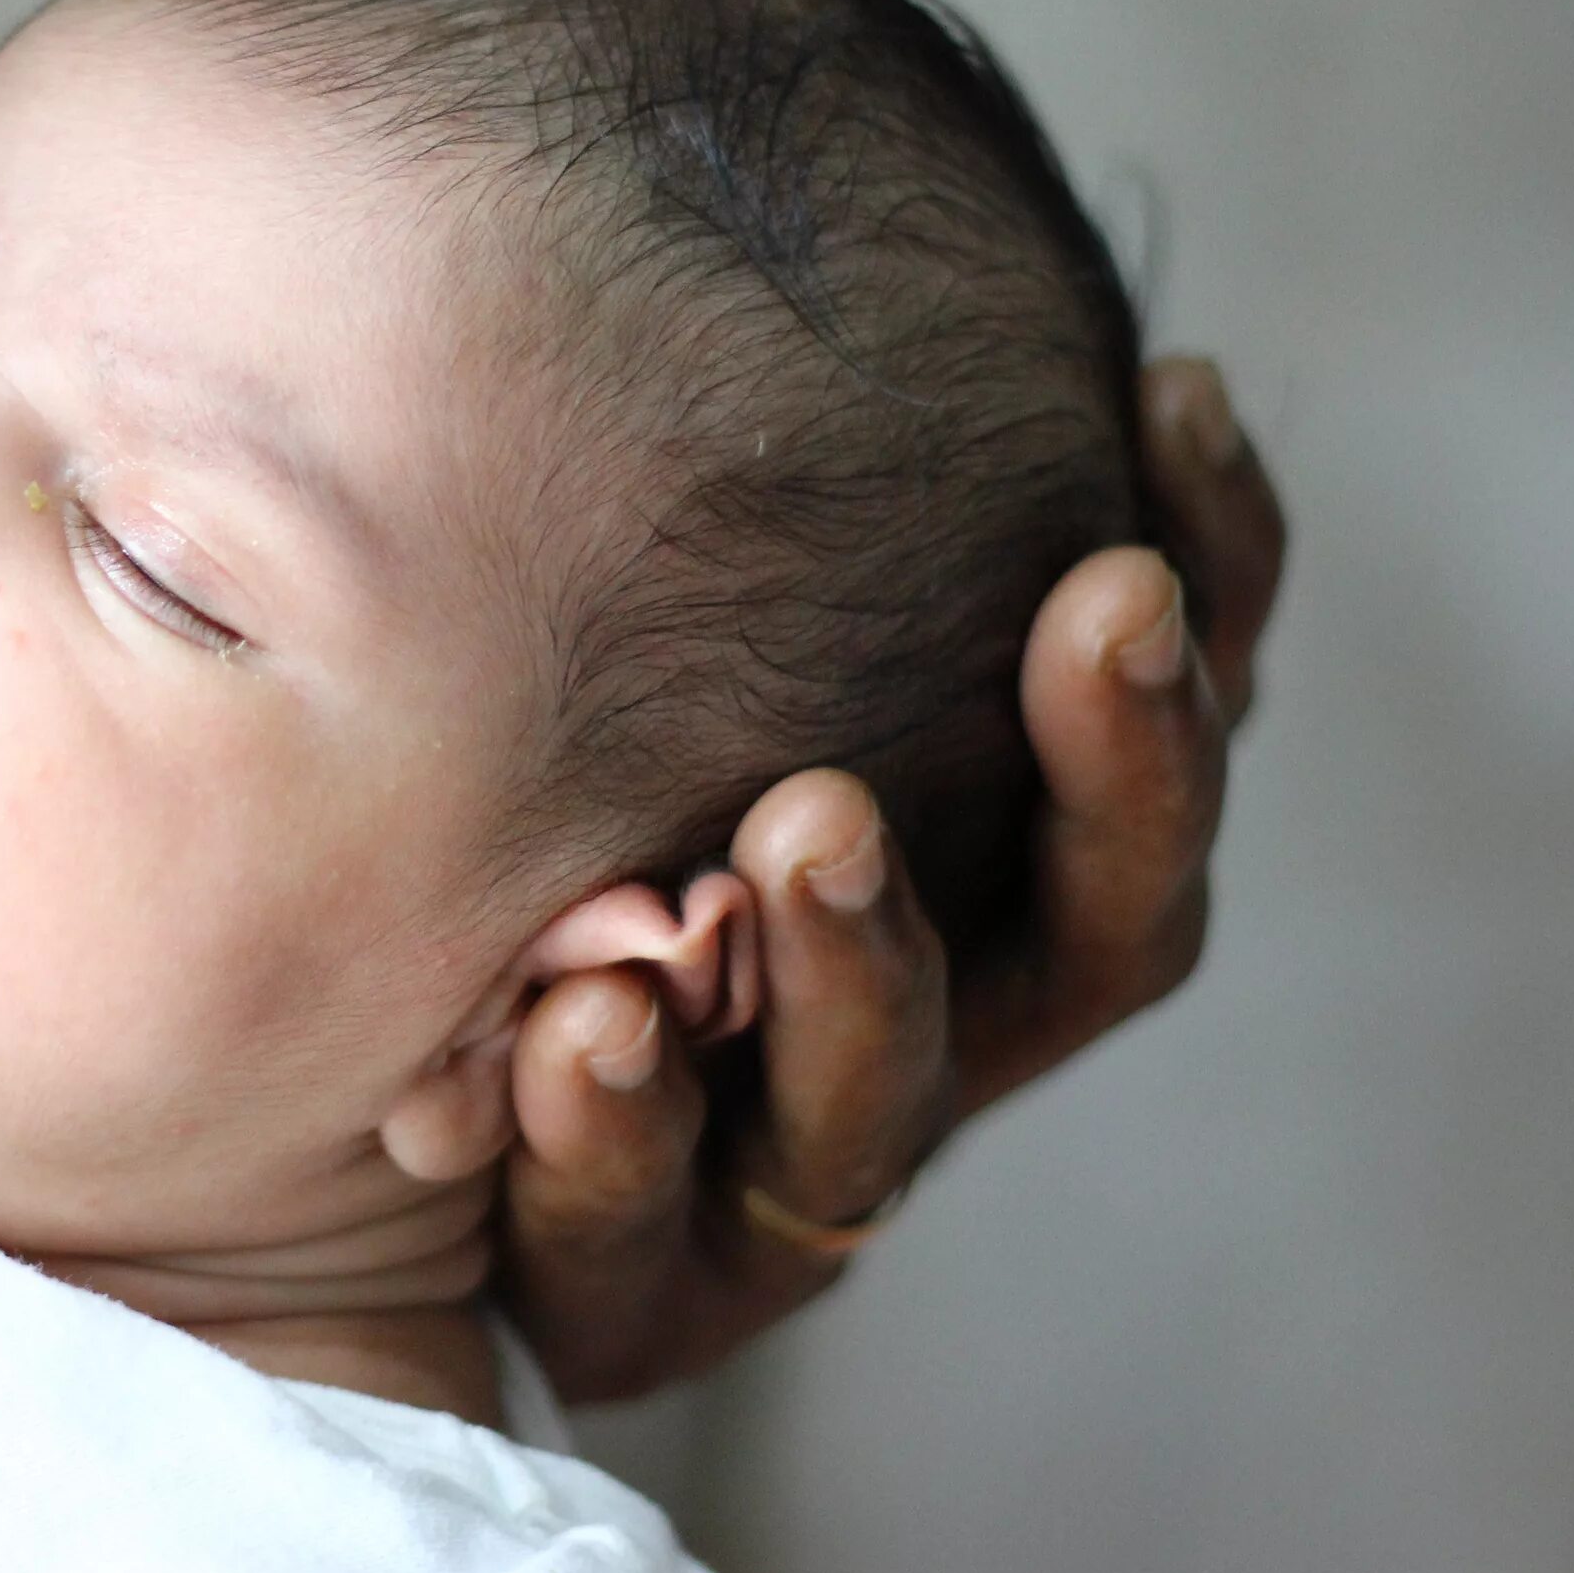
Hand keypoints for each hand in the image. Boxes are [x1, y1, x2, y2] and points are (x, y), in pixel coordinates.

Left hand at [498, 356, 1284, 1399]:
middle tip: (1103, 604)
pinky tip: (582, 1026)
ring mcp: (781, 1168)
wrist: (368, 1104)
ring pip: (878, 1098)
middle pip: (1099, 936)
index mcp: (980, 880)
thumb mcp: (651, 655)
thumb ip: (744, 532)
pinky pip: (635, 1224)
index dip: (1205, 583)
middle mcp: (924, 1026)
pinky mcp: (630, 1282)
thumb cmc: (543, 816)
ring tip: (808, 823)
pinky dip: (617, 1127)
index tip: (1170, 396)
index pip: (1139, 735)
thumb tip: (860, 290)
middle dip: (1119, 771)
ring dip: (861, 960)